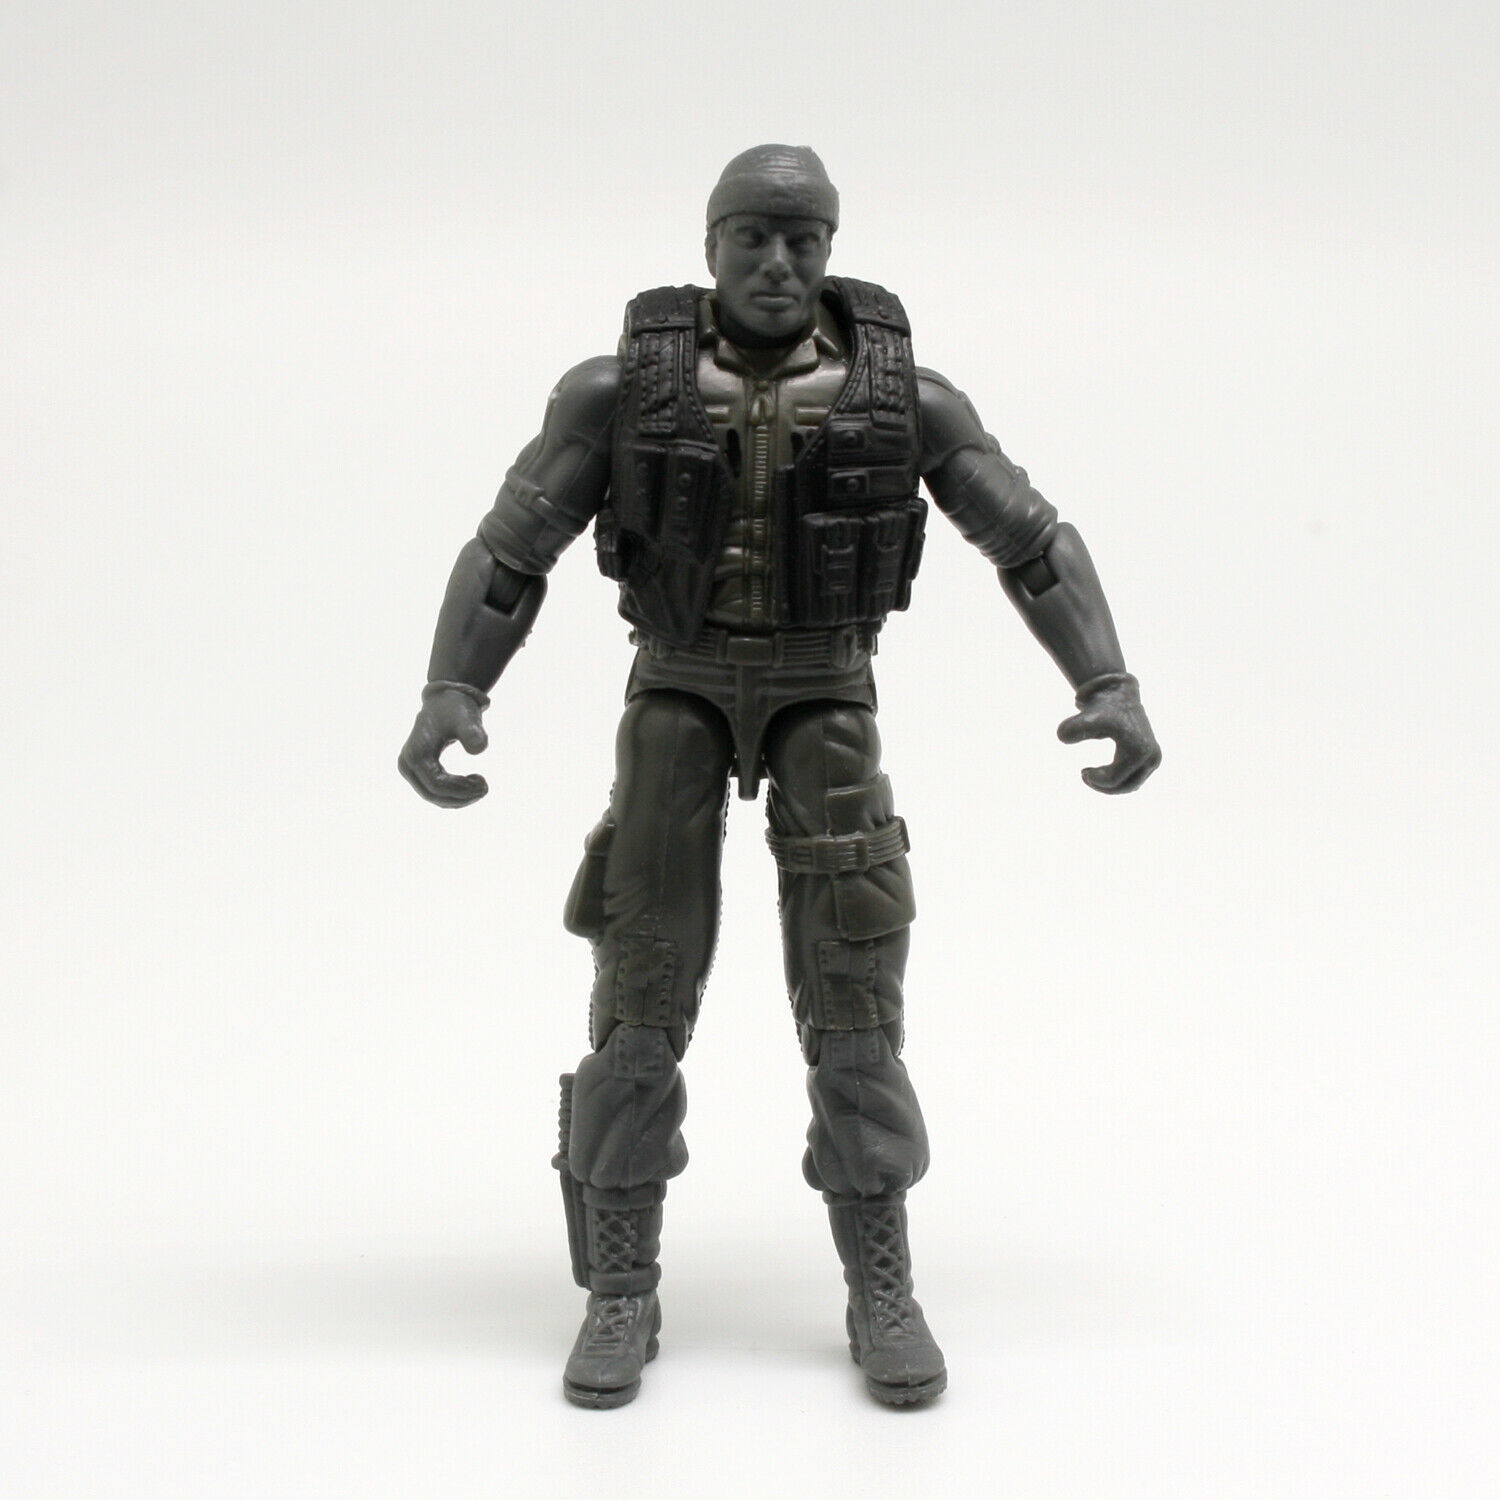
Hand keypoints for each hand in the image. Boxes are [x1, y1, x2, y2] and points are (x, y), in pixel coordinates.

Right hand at [398, 684, 489, 806]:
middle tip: (485, 788)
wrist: (445, 700)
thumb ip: (473, 732)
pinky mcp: (415, 771)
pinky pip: (433, 792)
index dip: (461, 790)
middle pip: (433, 794)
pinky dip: (453, 795)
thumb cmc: (457, 709)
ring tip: (481, 785)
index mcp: (416, 754)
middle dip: (461, 797)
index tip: (484, 784)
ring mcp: (408, 769)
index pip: (437, 785)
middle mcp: (407, 764)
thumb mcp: (466, 718)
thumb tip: (478, 749)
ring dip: (458, 798)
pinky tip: (472, 785)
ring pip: (433, 796)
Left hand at [1057, 673, 1160, 793]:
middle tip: (1085, 776)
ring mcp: (1154, 757)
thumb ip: (1072, 726)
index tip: (1082, 771)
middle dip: (1104, 786)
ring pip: (1132, 785)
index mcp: (1138, 750)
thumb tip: (1063, 737)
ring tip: (1092, 775)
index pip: (1114, 779)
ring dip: (1111, 785)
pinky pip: (1135, 778)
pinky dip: (1119, 780)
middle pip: (1126, 786)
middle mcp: (1151, 756)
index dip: (1095, 780)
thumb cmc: (1103, 707)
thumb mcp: (1086, 717)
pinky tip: (1102, 772)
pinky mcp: (1153, 757)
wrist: (1120, 693)